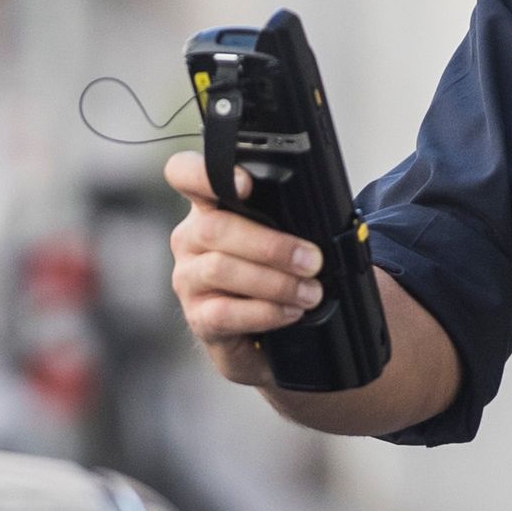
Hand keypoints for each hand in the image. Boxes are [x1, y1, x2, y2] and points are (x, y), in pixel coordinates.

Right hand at [163, 148, 322, 386]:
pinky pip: (224, 312)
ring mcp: (188, 279)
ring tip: (310, 292)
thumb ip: (289, 221)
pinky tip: (290, 312)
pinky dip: (265, 312)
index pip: (184, 174)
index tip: (244, 184)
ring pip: (220, 269)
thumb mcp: (283, 239)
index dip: (204, 174)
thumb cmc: (276, 276)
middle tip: (312, 261)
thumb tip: (327, 223)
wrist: (268, 336)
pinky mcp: (197, 317)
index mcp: (209, 208)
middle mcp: (190, 239)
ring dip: (275, 281)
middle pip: (215, 228)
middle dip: (272, 245)